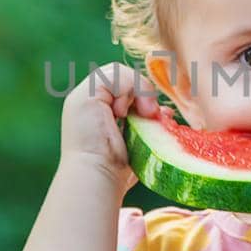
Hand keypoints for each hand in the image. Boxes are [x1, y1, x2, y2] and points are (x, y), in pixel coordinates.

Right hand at [60, 61, 164, 190]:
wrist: (97, 178)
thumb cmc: (115, 171)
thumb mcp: (136, 144)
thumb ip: (147, 126)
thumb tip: (166, 112)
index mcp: (97, 112)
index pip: (123, 88)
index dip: (142, 95)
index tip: (154, 114)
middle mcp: (88, 101)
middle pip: (121, 77)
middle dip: (142, 91)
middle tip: (151, 113)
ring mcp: (84, 96)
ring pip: (119, 72)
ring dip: (138, 90)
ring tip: (143, 112)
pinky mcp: (86, 94)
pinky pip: (114, 74)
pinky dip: (127, 89)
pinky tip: (124, 113)